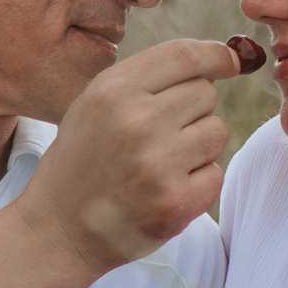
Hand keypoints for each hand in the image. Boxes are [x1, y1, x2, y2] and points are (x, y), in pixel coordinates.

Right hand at [21, 38, 239, 269]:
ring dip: (198, 147)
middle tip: (159, 137)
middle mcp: (137, 122)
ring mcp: (158, 164)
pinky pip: (215, 174)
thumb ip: (146, 78)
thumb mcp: (93, 106)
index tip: (229, 62)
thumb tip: (223, 56)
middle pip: (205, 94)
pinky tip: (163, 191)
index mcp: (112, 92)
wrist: (58, 231)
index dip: (216, 56)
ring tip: (159, 165)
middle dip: (192, 111)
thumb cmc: (81, 162)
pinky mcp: (175, 201)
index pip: (185, 55)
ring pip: (216, 132)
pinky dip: (197, 184)